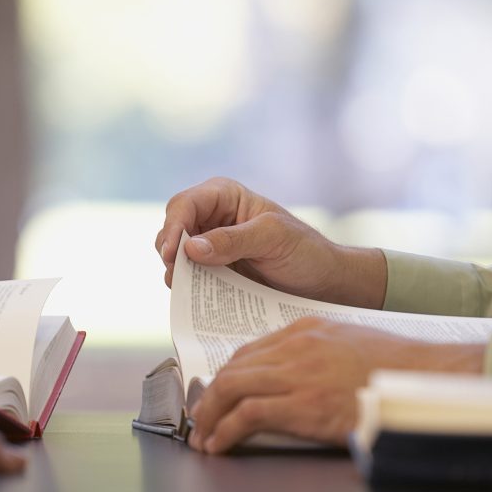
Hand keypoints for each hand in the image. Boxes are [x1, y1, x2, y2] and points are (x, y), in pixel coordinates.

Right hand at [156, 177, 387, 307]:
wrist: (321, 283)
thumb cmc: (305, 251)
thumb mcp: (273, 239)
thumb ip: (233, 240)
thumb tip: (191, 248)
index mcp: (224, 196)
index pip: (185, 204)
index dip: (173, 226)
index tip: (171, 254)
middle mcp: (211, 216)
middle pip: (173, 227)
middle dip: (169, 250)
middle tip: (175, 275)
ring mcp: (209, 244)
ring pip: (174, 253)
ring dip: (175, 270)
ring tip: (184, 287)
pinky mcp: (211, 270)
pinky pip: (188, 275)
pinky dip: (186, 285)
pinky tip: (194, 295)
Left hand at [189, 318, 484, 452]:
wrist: (426, 378)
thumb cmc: (397, 367)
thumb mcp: (351, 343)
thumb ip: (318, 353)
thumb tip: (296, 377)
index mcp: (306, 329)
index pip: (250, 350)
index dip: (227, 375)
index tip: (218, 392)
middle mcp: (296, 347)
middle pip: (234, 369)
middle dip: (209, 396)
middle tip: (200, 418)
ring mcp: (298, 375)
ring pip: (231, 388)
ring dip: (209, 415)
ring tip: (203, 436)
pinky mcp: (303, 405)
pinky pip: (248, 415)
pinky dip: (225, 431)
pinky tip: (219, 445)